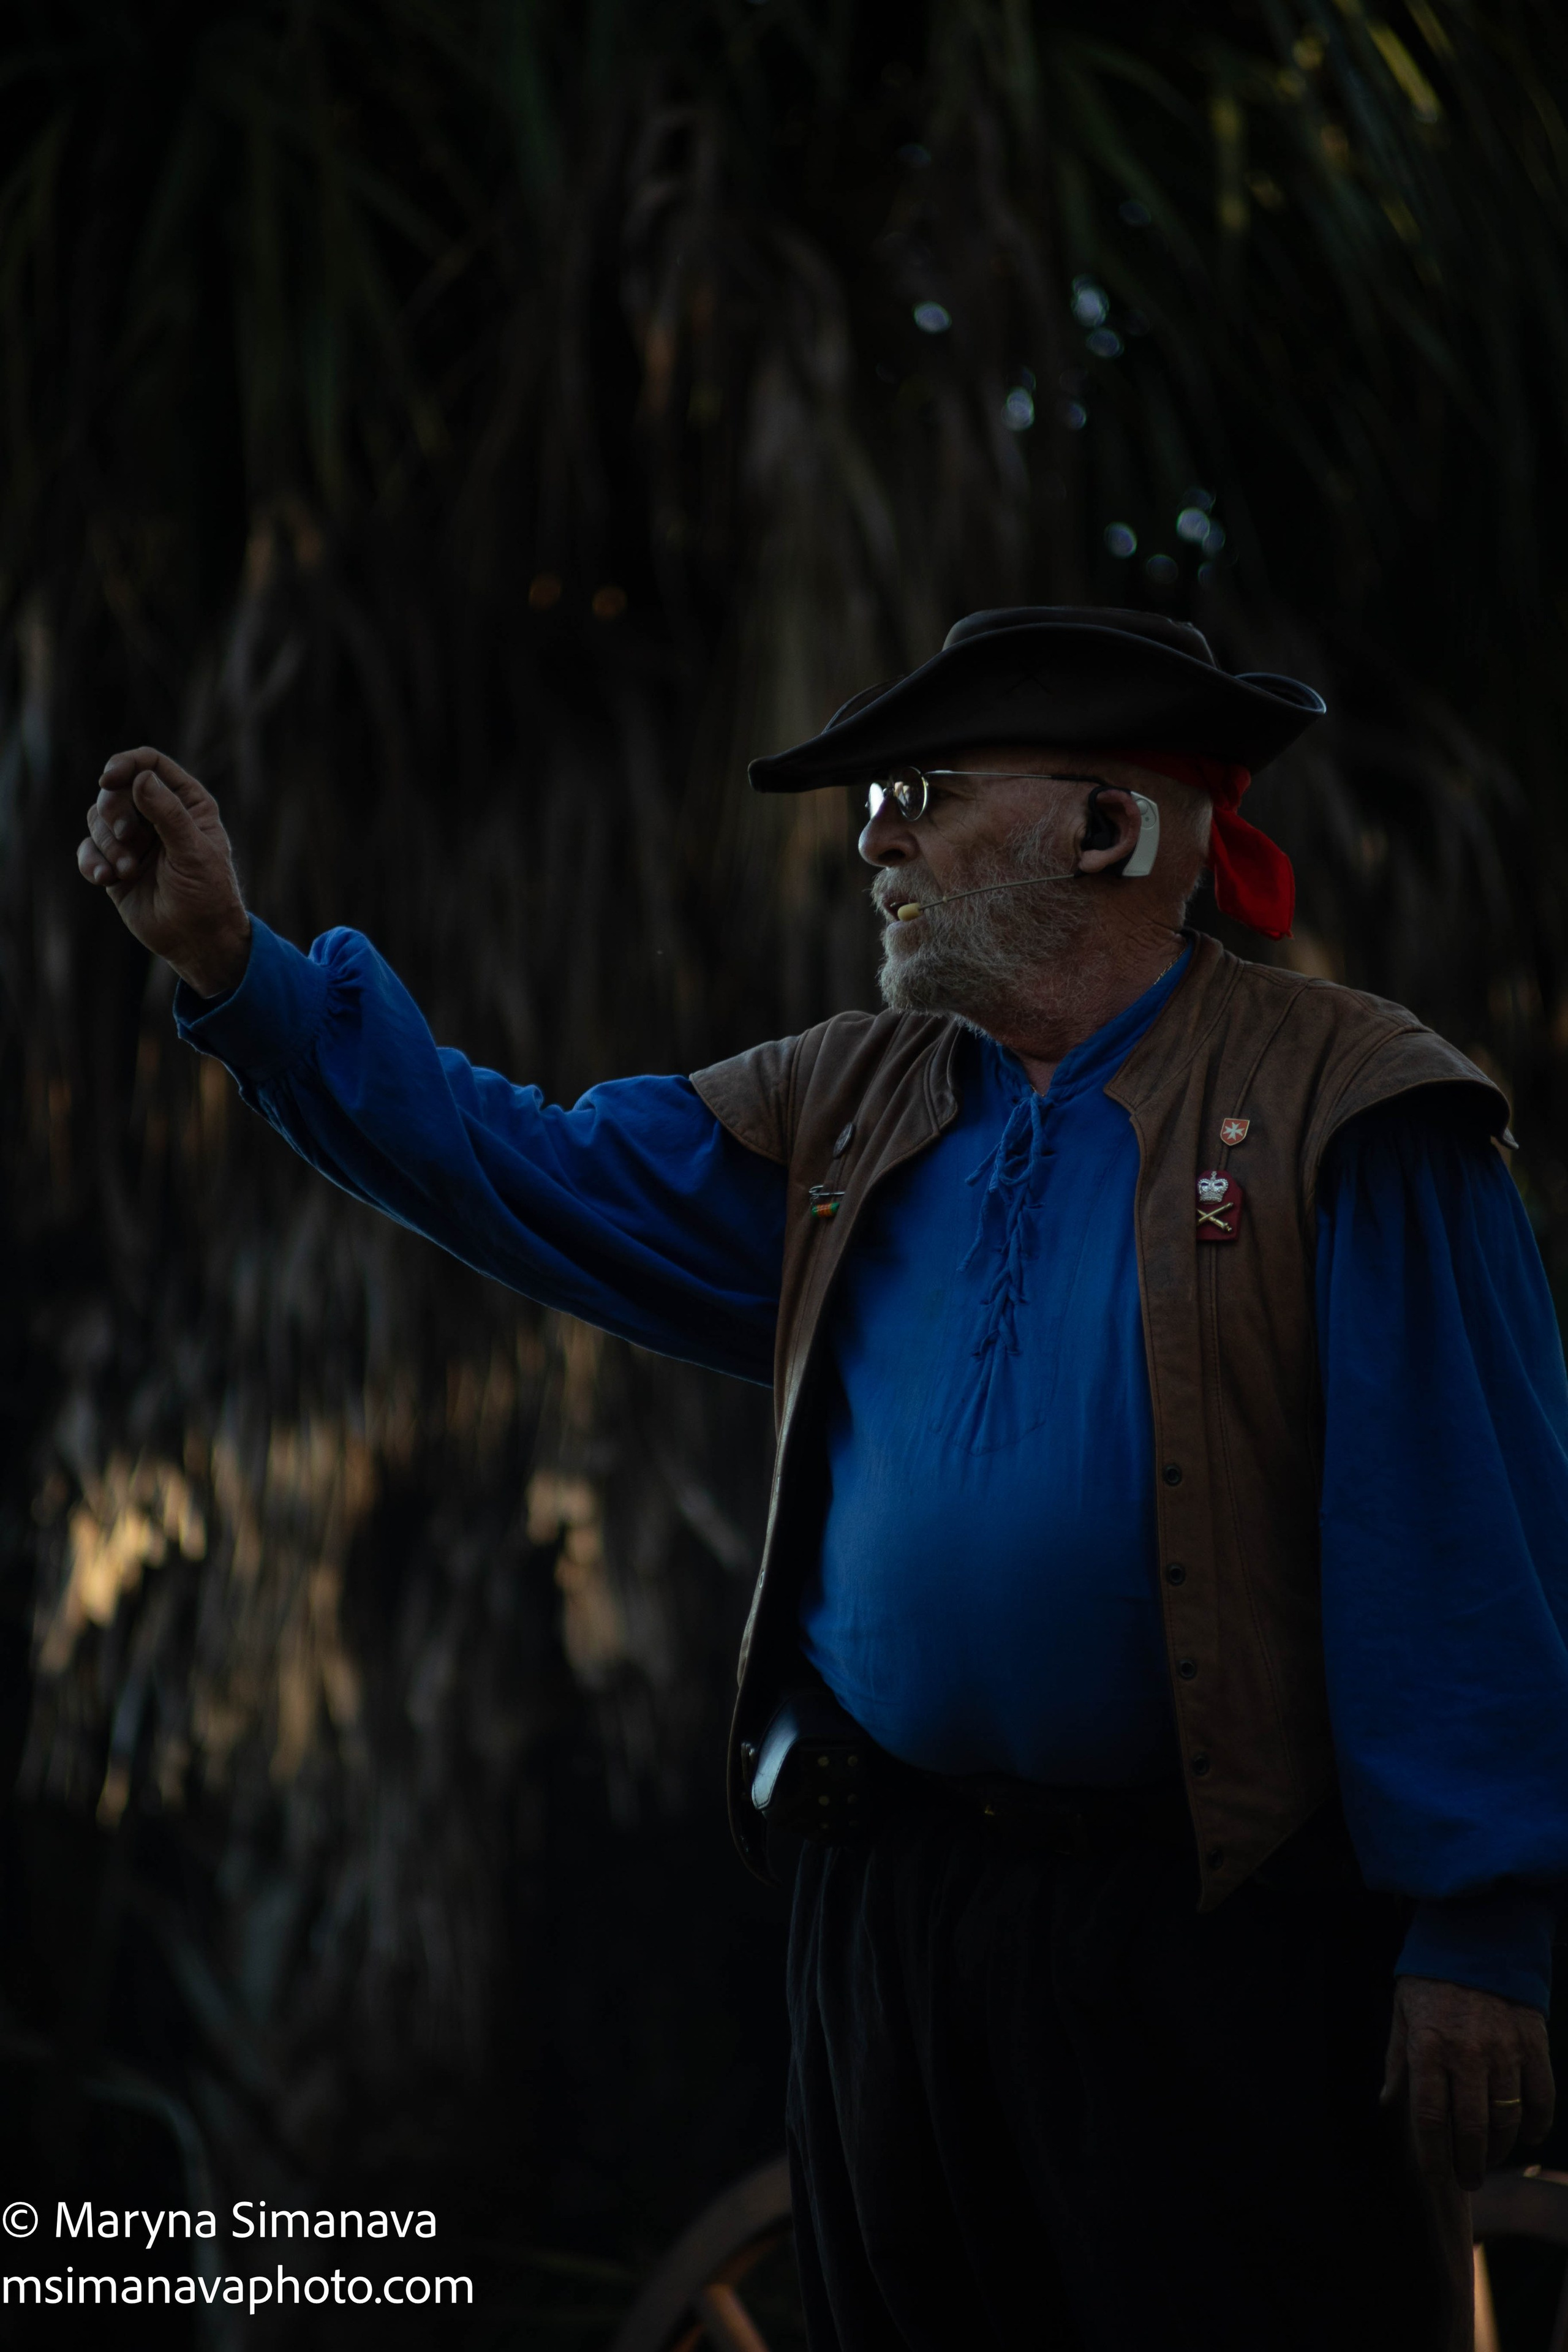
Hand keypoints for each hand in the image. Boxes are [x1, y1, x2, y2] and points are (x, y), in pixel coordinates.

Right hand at [77, 747, 250, 997]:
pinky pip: (88, 850)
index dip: (126, 764)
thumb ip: (168, 814)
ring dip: (107, 844)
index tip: (109, 779)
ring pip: (97, 819)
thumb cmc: (208, 895)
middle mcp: (157, 815)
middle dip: (114, 811)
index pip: (150, 764)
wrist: (198, 940)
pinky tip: (105, 879)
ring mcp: (134, 839)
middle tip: (127, 837)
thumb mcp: (193, 852)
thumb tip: (141, 778)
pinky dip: (91, 862)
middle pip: (117, 789)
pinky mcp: (115, 864)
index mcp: (186, 803)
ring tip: (127, 871)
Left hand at [1383, 1974, 1554, 2189]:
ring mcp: (1504, 2049)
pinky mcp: (1532, 2042)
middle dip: (1470, 2163)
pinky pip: (1541, 2096)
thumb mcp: (1402, 2011)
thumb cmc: (1432, 1977)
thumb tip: (1387, 2101)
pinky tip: (1527, 2136)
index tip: (1436, 2177)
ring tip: (1490, 2159)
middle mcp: (1468, 2053)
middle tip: (1469, 2180)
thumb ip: (1397, 2060)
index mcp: (1429, 2046)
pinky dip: (1536, 2123)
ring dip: (1500, 2148)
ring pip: (1507, 2117)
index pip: (1431, 2117)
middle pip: (1472, 2127)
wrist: (1476, 1936)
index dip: (1434, 2155)